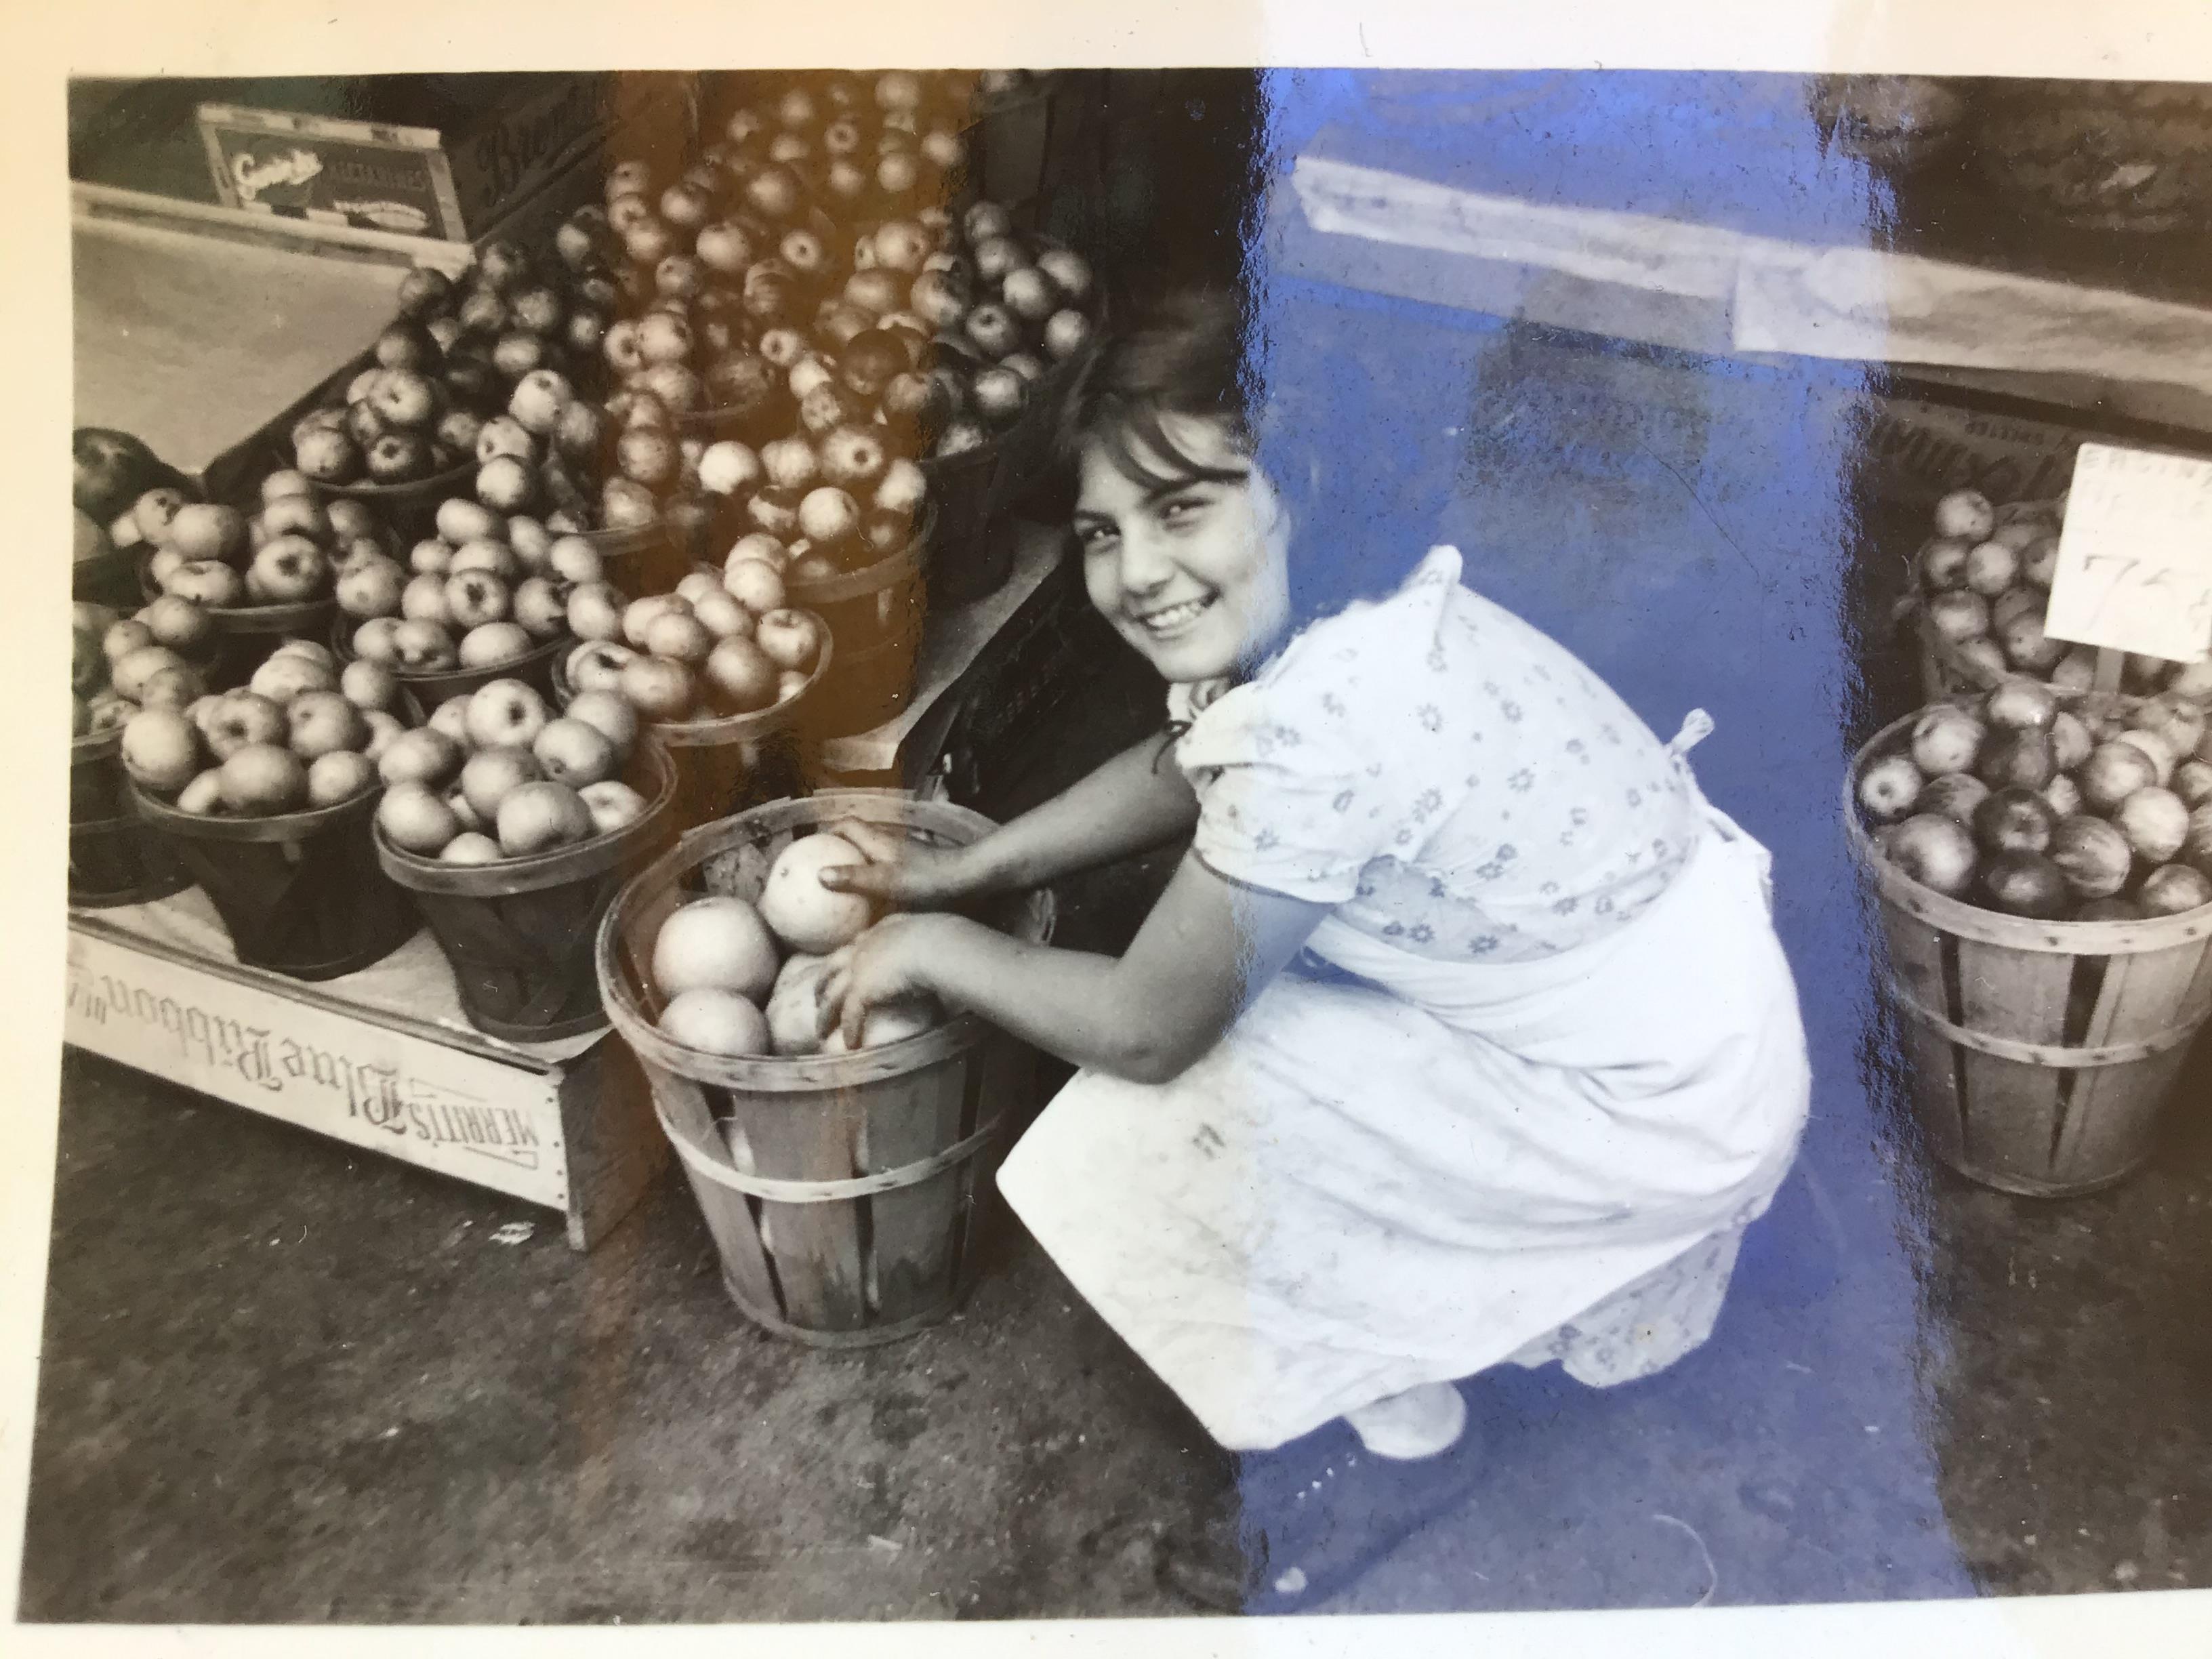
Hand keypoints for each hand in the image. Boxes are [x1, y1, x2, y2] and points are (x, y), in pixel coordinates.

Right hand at [814, 820, 977, 911]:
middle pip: (859, 838)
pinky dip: (878, 878)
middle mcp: (890, 842)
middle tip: (825, 868)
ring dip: (861, 863)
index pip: (847, 825)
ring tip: (846, 886)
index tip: (813, 848)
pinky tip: (877, 901)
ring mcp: (905, 854)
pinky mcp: (917, 867)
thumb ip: (853, 878)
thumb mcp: (886, 881)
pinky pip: (889, 869)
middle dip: (841, 848)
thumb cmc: (927, 879)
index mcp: (878, 840)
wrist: (968, 878)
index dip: (828, 832)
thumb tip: (820, 875)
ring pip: (875, 853)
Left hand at [815, 912, 953, 1046]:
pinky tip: (850, 1044)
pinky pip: (850, 1015)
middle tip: (818, 996)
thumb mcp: (932, 933)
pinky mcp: (861, 991)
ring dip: (825, 1014)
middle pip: (833, 966)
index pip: (859, 943)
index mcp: (882, 930)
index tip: (848, 964)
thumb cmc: (943, 939)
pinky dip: (850, 1030)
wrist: (935, 946)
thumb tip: (940, 951)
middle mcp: (864, 947)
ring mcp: (858, 969)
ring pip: (832, 995)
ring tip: (821, 1030)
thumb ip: (928, 942)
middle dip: (823, 981)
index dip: (851, 956)